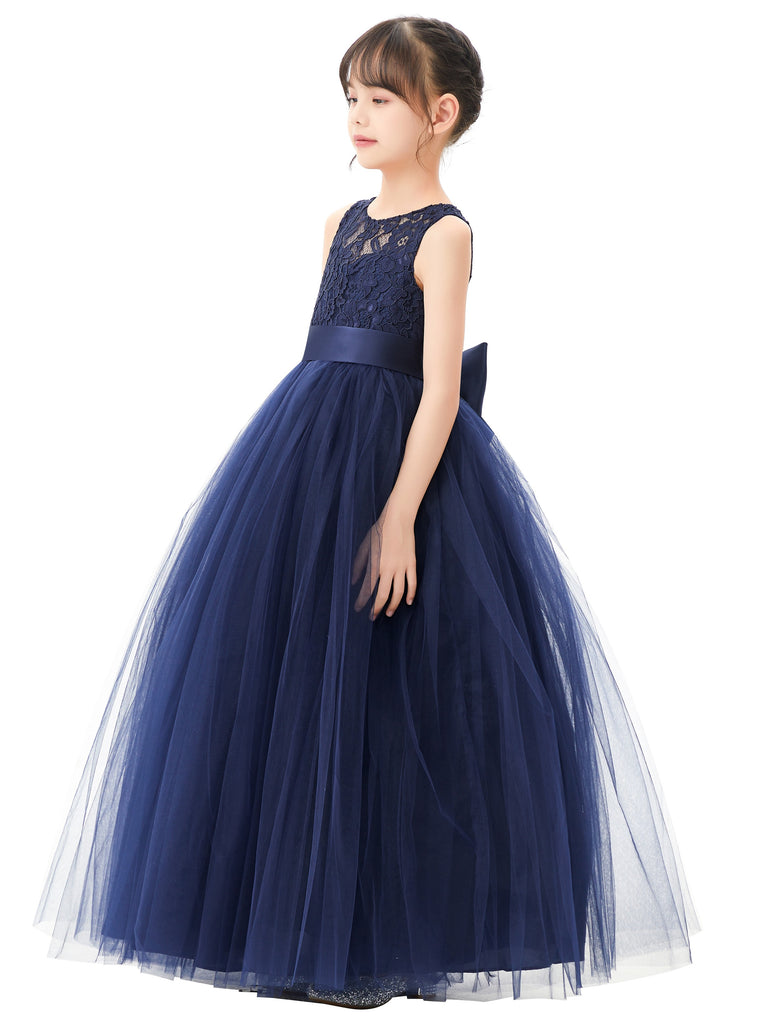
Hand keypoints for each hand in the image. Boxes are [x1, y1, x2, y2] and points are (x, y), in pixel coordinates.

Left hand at [351, 503, 416, 618]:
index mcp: (375, 565)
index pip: (367, 589)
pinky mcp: (411, 564)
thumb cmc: (379, 532)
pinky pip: (412, 583)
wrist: (398, 520)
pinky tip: (407, 602)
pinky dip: (411, 594)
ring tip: (389, 612)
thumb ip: (359, 566)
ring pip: (399, 592)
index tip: (358, 609)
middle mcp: (388, 569)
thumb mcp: (364, 547)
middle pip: (383, 595)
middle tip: (373, 617)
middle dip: (377, 608)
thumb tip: (353, 582)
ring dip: (394, 605)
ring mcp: (401, 567)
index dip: (362, 601)